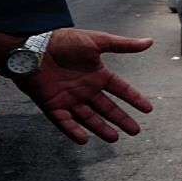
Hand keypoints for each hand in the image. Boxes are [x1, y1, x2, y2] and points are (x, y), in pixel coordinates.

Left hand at [15, 30, 153, 143]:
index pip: (121, 90)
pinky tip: (84, 140)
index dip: (134, 99)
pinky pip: (64, 122)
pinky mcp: (52, 105)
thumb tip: (149, 42)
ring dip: (101, 128)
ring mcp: (69, 98)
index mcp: (97, 75)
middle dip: (121, 119)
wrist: (32, 46)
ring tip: (114, 139)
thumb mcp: (97, 41)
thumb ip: (123, 45)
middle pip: (107, 108)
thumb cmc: (64, 41)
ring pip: (88, 118)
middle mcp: (85, 89)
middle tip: (135, 131)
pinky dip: (73, 131)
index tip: (148, 109)